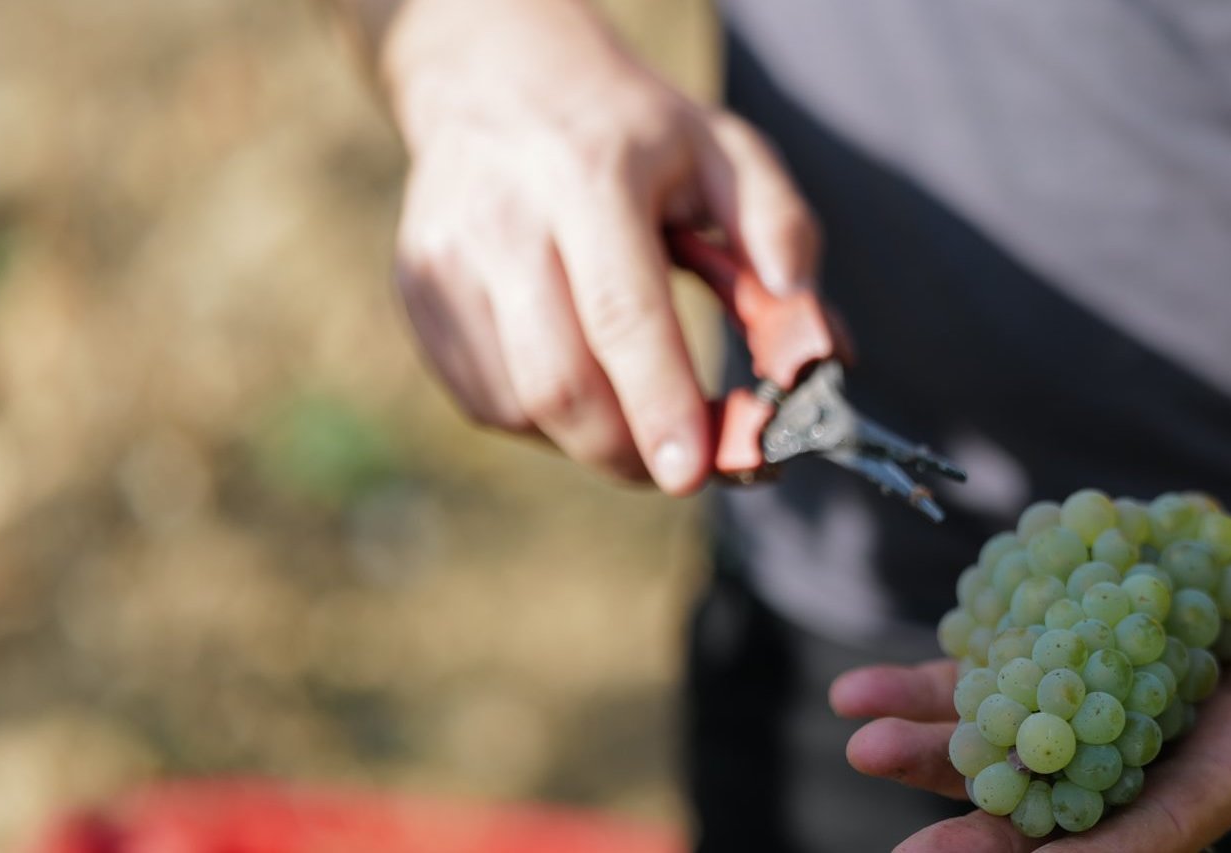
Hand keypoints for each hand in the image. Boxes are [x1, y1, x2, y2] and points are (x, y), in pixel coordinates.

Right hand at [381, 0, 817, 493]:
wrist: (499, 79)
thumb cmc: (634, 132)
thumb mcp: (726, 152)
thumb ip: (783, 238)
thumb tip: (813, 345)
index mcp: (589, 174)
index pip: (621, 314)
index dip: (659, 405)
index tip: (696, 473)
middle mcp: (503, 219)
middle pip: (560, 381)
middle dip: (632, 452)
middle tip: (692, 466)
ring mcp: (445, 260)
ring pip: (519, 405)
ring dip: (594, 441)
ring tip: (642, 410)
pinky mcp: (417, 297)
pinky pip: (486, 401)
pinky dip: (546, 421)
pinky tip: (583, 377)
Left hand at [831, 512, 1230, 851]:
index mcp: (1226, 776)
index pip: (1143, 837)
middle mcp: (1154, 756)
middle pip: (1054, 805)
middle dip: (975, 821)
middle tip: (900, 841)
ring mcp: (1109, 709)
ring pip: (1008, 742)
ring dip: (933, 744)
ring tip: (857, 732)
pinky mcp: (1081, 653)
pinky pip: (998, 675)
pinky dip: (937, 679)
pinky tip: (866, 682)